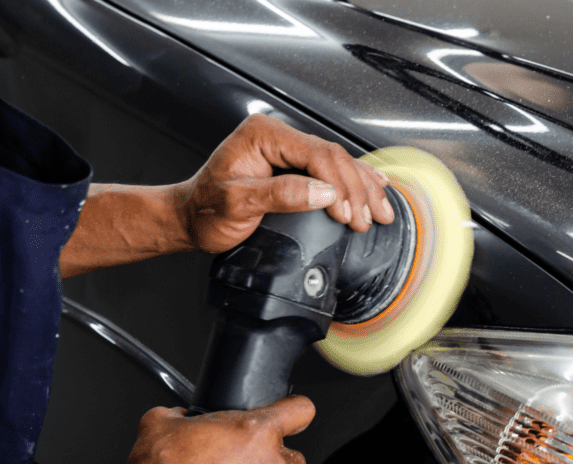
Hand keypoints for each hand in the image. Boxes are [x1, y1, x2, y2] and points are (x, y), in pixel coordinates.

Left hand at [180, 114, 393, 252]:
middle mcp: (277, 136)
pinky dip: (355, 182)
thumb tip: (324, 192)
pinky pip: (331, 168)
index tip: (348, 214)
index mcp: (263, 135)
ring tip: (381, 210)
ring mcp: (286, 148)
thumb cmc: (205, 210)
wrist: (190, 218)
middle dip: (358, 190)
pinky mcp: (292, 164)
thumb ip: (281, 195)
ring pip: (338, 162)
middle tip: (370, 218)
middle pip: (333, 157)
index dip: (339, 185)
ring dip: (363, 187)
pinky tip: (374, 187)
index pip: (316, 154)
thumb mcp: (238, 204)